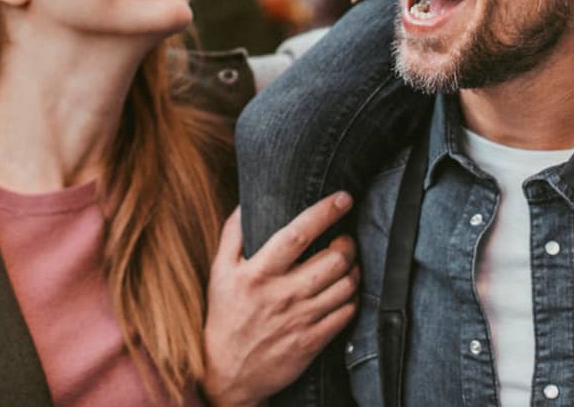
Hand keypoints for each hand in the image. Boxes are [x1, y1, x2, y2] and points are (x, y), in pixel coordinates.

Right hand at [202, 195, 361, 406]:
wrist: (227, 374)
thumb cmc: (225, 315)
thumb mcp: (219, 272)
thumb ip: (233, 233)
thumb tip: (247, 199)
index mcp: (258, 273)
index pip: (299, 234)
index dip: (326, 211)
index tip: (344, 198)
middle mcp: (282, 295)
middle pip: (334, 259)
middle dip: (348, 243)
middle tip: (345, 238)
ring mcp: (301, 320)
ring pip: (346, 285)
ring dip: (354, 269)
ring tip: (347, 263)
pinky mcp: (313, 341)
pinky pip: (347, 312)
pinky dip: (353, 297)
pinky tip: (345, 291)